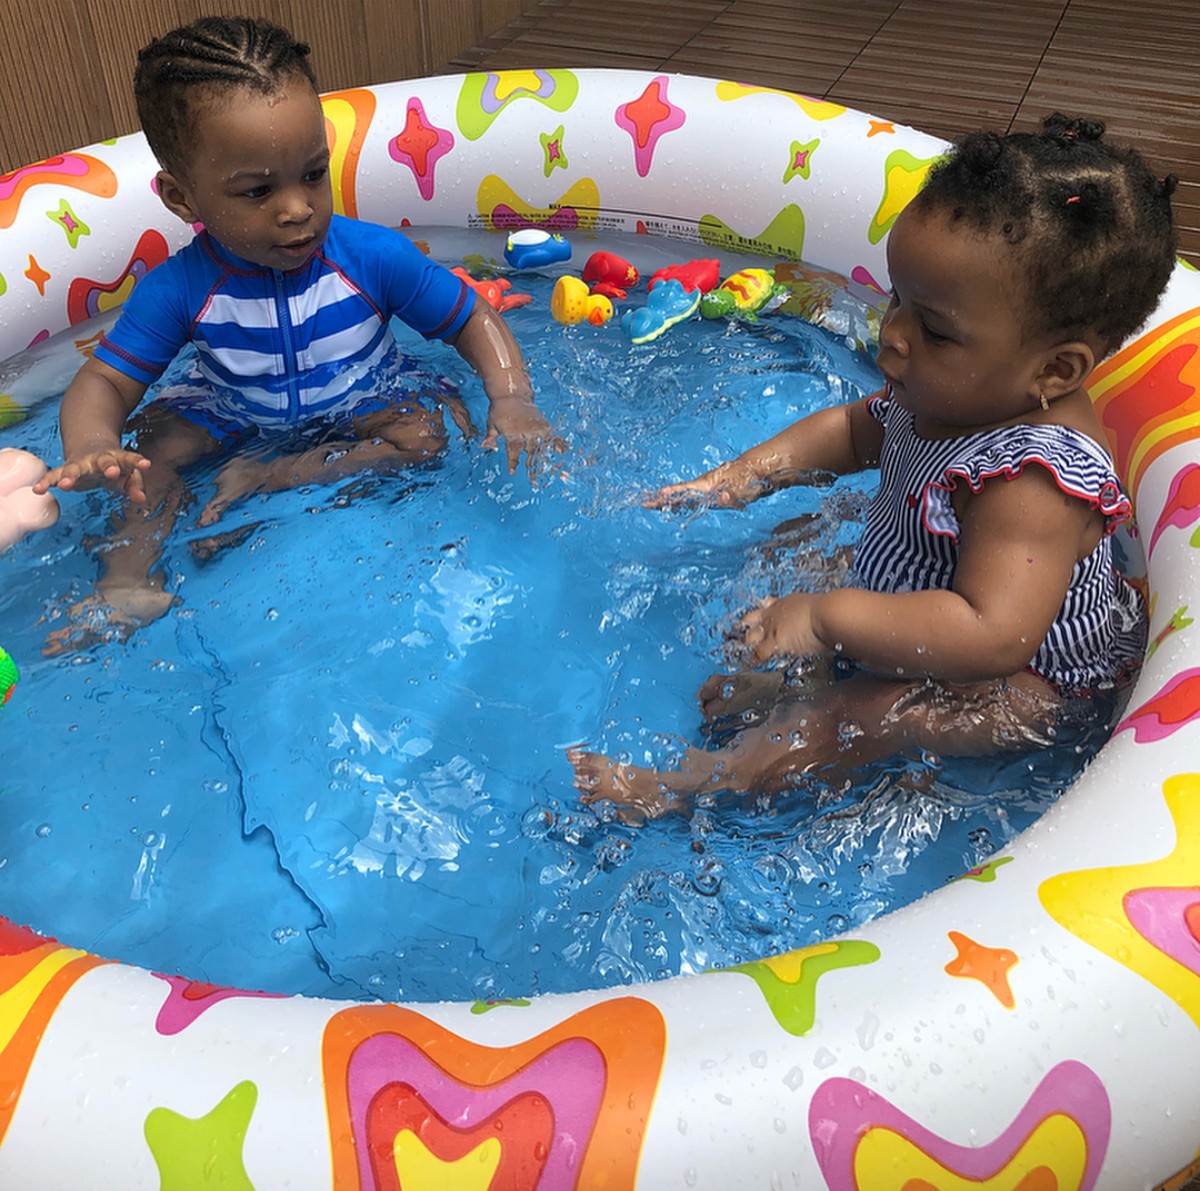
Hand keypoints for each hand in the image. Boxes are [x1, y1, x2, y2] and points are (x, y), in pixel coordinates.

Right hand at [32, 448, 151, 503]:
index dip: (137, 462)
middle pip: (104, 461)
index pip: (129, 459)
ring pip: (75, 468)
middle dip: (108, 466)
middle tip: (112, 472)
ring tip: (66, 484)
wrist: (90, 446)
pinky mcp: (65, 470)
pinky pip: (53, 475)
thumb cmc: (114, 465)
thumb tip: (142, 499)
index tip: (146, 464)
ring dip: (70, 476)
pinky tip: (38, 489)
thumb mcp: (128, 476)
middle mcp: (99, 459)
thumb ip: (136, 486)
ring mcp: (81, 463)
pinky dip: (46, 481)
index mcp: (118, 459)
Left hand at [482, 394, 557, 475]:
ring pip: (541, 446)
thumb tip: (485, 447)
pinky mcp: (543, 425)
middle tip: (532, 479)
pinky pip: (550, 438)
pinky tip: (561, 454)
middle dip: (530, 465)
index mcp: (512, 430)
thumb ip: (491, 437)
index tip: (513, 472)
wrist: (512, 395)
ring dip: (541, 460)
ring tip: (543, 471)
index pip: (513, 449)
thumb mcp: (492, 423)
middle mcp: (525, 429)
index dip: (513, 462)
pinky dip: (556, 446)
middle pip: (530, 450)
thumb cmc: (499, 411)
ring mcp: (536, 426)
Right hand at [643, 460, 763, 510]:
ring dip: (667, 499)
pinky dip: (678, 499)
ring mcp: (706, 487)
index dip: (671, 495)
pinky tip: (672, 503)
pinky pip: (691, 496)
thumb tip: (723, 497)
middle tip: (645, 501)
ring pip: (683, 494)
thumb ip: (732, 496)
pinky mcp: (711, 491)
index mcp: (707, 485)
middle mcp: (703, 485)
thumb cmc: (750, 480)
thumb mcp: (743, 491)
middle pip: (679, 492)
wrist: (759, 468)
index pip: (685, 490)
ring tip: (652, 502)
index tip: (657, 496)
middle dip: (662, 498)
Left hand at [733, 593, 824, 664]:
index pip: (767, 606)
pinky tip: (744, 665)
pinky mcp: (773, 642)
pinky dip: (750, 661)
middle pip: (749, 619)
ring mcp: (771, 627)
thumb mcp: (821, 609)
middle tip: (732, 632)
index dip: (759, 613)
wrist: (829, 613)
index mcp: (786, 603)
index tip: (754, 617)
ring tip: (730, 652)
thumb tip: (828, 622)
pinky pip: (756, 654)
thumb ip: (817, 618)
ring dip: (740, 645)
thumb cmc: (831, 611)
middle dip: (741, 627)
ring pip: (747, 637)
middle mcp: (774, 613)